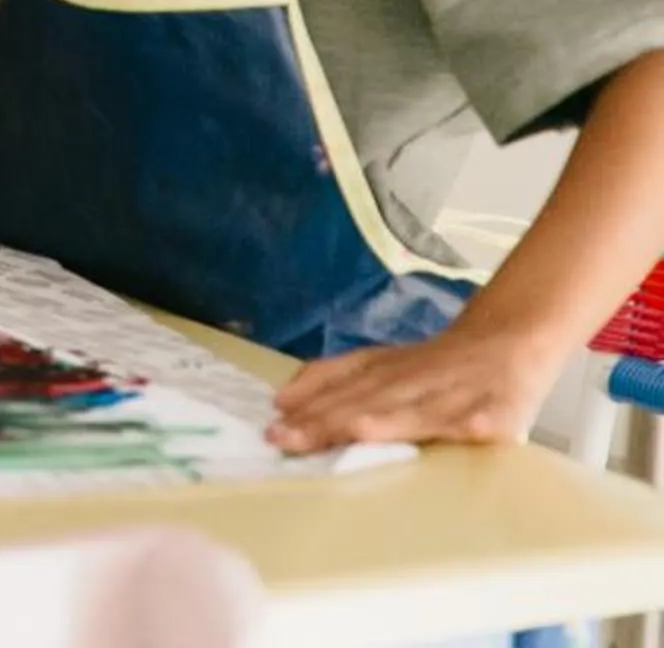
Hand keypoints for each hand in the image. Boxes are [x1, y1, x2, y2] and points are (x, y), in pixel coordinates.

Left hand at [267, 318, 560, 452]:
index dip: (308, 404)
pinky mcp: (503, 408)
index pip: (341, 383)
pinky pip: (491, 417)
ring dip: (392, 419)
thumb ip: (335, 379)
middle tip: (288, 440)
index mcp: (385, 369)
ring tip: (360, 430)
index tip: (274, 427)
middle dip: (328, 420)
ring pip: (422, 409)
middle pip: (368, 400)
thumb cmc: (433, 367)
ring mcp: (458, 393)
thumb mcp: (380, 365)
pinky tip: (477, 431)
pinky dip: (483, 421)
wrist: (508, 340)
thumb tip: (282, 401)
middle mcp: (415, 379)